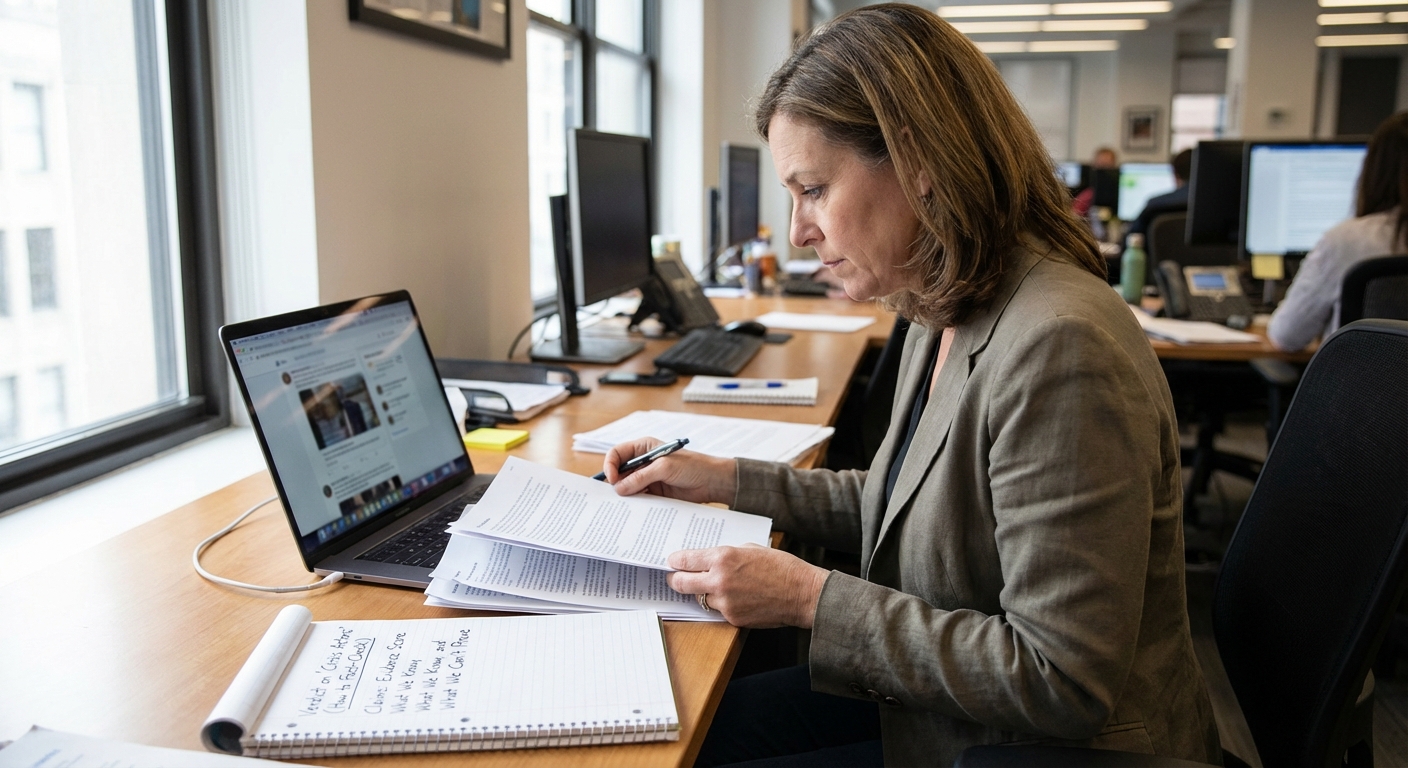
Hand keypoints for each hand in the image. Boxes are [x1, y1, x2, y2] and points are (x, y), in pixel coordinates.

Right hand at [604, 437, 736, 503]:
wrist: (712, 482)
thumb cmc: (692, 466)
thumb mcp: (664, 468)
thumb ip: (640, 477)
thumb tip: (619, 488)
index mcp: (643, 448)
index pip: (617, 454)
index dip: (611, 465)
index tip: (613, 479)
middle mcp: (643, 462)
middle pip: (619, 472)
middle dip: (616, 483)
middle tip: (615, 496)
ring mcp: (648, 478)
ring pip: (627, 487)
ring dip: (625, 495)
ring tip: (624, 505)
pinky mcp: (654, 492)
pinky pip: (638, 498)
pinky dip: (635, 503)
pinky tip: (634, 510)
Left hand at [665, 544, 828, 627]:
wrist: (802, 593)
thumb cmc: (782, 567)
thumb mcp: (752, 548)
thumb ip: (727, 554)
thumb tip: (708, 558)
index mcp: (724, 557)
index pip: (685, 560)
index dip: (674, 561)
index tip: (671, 562)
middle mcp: (719, 580)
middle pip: (681, 583)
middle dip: (675, 580)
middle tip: (675, 578)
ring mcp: (725, 602)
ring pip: (700, 598)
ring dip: (704, 593)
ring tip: (716, 587)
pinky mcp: (732, 618)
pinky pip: (719, 610)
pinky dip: (723, 604)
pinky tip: (738, 598)